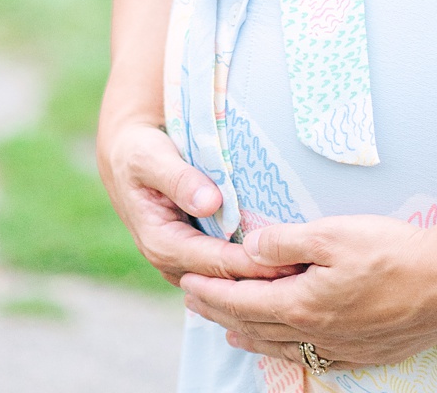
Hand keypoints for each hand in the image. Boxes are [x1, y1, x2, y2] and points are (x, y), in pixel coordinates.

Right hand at [97, 120, 298, 292]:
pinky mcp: (197, 261)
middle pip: (227, 282)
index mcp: (161, 243)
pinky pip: (228, 275)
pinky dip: (255, 273)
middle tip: (309, 275)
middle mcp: (173, 264)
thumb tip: (209, 202)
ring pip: (230, 284)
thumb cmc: (139, 152)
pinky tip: (288, 268)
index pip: (216, 263)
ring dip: (264, 282)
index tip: (289, 263)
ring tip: (306, 276)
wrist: (127, 158)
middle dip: (266, 281)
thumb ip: (179, 178)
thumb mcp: (151, 157)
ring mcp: (185, 267)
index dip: (253, 265)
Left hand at [180, 215, 436, 366]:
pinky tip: (287, 348)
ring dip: (251, 335)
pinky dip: (289, 352)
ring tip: (228, 329)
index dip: (212, 293)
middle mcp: (318, 334)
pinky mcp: (366, 353)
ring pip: (284, 347)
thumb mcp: (333, 233)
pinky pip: (315, 359)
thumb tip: (248, 248)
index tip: (186, 283)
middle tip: (194, 303)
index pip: (243, 302)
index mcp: (304, 305)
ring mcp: (343, 348)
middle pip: (257, 327)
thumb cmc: (394, 251)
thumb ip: (285, 241)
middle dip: (221, 313)